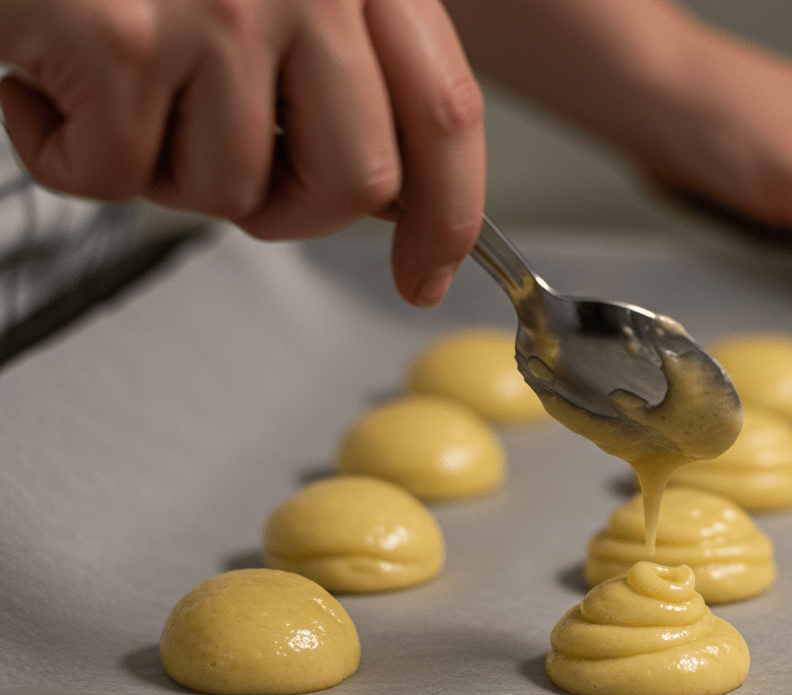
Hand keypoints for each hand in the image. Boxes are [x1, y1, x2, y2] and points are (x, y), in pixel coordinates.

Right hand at [0, 0, 484, 305]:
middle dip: (291, 212)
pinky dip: (64, 154)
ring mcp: (219, 10)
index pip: (445, 113)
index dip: (448, 217)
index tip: (424, 276)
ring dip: (164, 172)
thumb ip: (351, 72)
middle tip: (229, 173)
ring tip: (122, 91)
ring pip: (229, 192)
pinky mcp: (121, 39)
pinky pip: (115, 179)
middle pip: (356, 181)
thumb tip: (394, 199)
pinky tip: (47, 82)